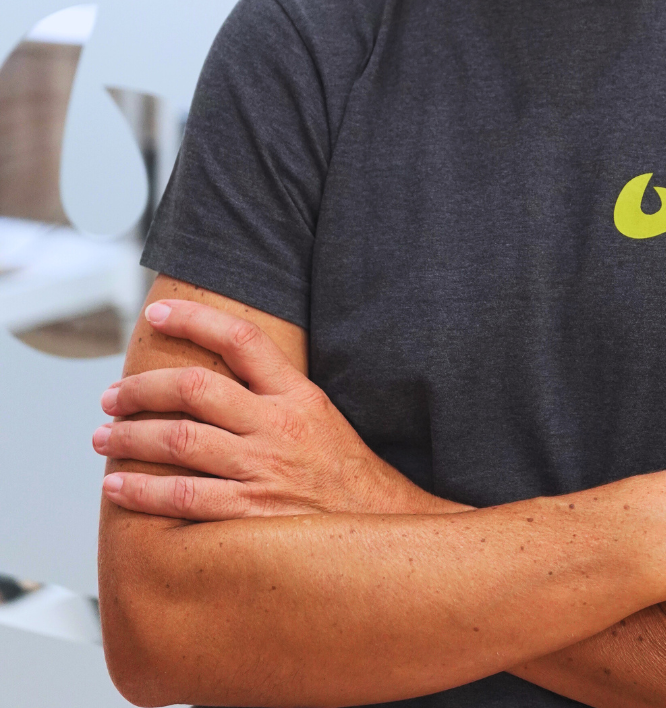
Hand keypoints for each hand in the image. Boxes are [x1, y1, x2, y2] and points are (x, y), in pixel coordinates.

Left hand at [94, 299, 465, 520]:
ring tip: (103, 438)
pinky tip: (118, 487)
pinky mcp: (250, 515)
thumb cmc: (345, 475)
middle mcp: (278, 427)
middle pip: (195, 389)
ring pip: (179, 441)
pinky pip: (183, 498)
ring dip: (131, 437)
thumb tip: (223, 371)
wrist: (382, 530)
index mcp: (298, 396)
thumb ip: (275, 393)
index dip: (193, 319)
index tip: (157, 313)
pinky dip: (142, 491)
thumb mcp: (320, 417)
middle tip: (112, 395)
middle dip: (143, 389)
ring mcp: (263, 471)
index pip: (241, 340)